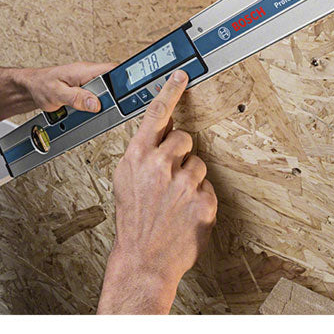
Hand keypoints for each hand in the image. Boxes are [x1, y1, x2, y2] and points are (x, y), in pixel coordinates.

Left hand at [25, 61, 115, 113]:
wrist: (30, 87)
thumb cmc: (40, 86)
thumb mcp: (57, 94)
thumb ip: (77, 98)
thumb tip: (95, 103)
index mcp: (83, 70)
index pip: (112, 69)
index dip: (124, 79)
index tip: (128, 93)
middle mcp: (87, 74)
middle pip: (111, 84)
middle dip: (112, 98)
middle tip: (106, 110)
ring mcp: (86, 82)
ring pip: (104, 93)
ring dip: (101, 104)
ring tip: (90, 112)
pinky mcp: (83, 89)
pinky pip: (95, 97)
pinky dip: (93, 106)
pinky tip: (85, 112)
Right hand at [98, 69, 217, 313]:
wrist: (143, 259)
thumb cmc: (133, 221)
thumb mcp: (126, 181)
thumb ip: (142, 155)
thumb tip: (158, 135)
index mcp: (137, 157)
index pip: (155, 114)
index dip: (170, 91)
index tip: (181, 74)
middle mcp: (159, 166)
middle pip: (184, 138)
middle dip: (180, 154)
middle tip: (169, 177)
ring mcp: (183, 184)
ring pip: (198, 164)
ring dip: (190, 179)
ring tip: (174, 200)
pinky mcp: (203, 202)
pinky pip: (208, 188)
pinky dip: (199, 199)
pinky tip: (184, 213)